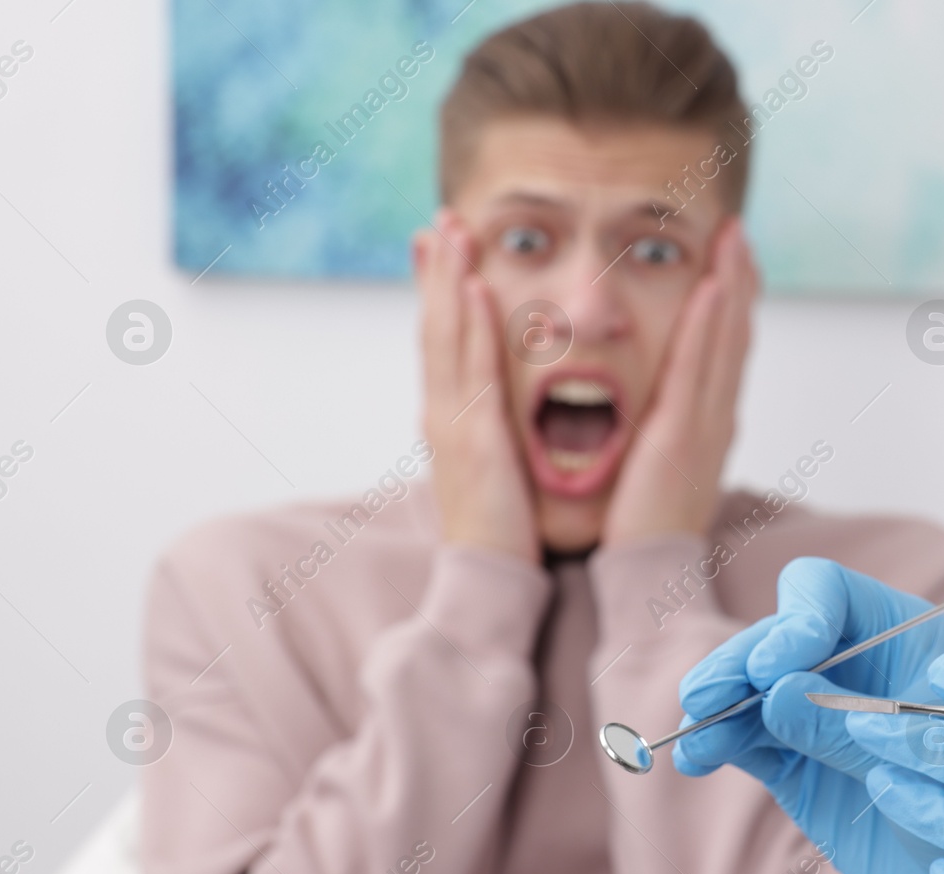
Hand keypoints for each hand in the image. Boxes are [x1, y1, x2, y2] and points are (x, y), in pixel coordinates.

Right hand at [414, 210, 539, 562]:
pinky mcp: (474, 441)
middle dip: (436, 272)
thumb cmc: (505, 534)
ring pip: (448, 339)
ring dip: (448, 281)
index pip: (444, 343)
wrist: (491, 583)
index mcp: (454, 421)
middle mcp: (445, 416)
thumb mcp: (498, 472)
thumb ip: (499, 436)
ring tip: (451, 231)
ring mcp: (454, 426)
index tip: (439, 246)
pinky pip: (472, 372)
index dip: (440, 293)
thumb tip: (507, 414)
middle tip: (440, 220)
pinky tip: (474, 289)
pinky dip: (471, 328)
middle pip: (436, 328)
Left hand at [600, 218, 755, 544]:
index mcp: (706, 427)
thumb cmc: (642, 530)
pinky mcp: (682, 437)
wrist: (647, 577)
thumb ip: (658, 435)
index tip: (731, 261)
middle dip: (740, 282)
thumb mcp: (656, 471)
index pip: (723, 353)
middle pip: (734, 338)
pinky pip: (698, 372)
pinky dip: (709, 328)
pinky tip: (712, 289)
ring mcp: (704, 427)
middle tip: (739, 233)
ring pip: (724, 344)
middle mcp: (714, 421)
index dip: (732, 304)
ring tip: (734, 240)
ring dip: (731, 287)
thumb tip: (653, 413)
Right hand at [674, 558, 943, 873]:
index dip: (795, 619)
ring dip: (718, 704)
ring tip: (696, 734)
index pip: (830, 594)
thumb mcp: (927, 759)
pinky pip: (746, 739)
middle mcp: (853, 665)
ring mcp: (817, 715)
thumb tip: (772, 691)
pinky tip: (695, 758)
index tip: (773, 668)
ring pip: (750, 689)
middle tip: (709, 696)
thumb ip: (847, 725)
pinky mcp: (794, 764)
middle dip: (739, 663)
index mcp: (904, 638)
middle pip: (776, 638)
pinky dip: (717, 744)